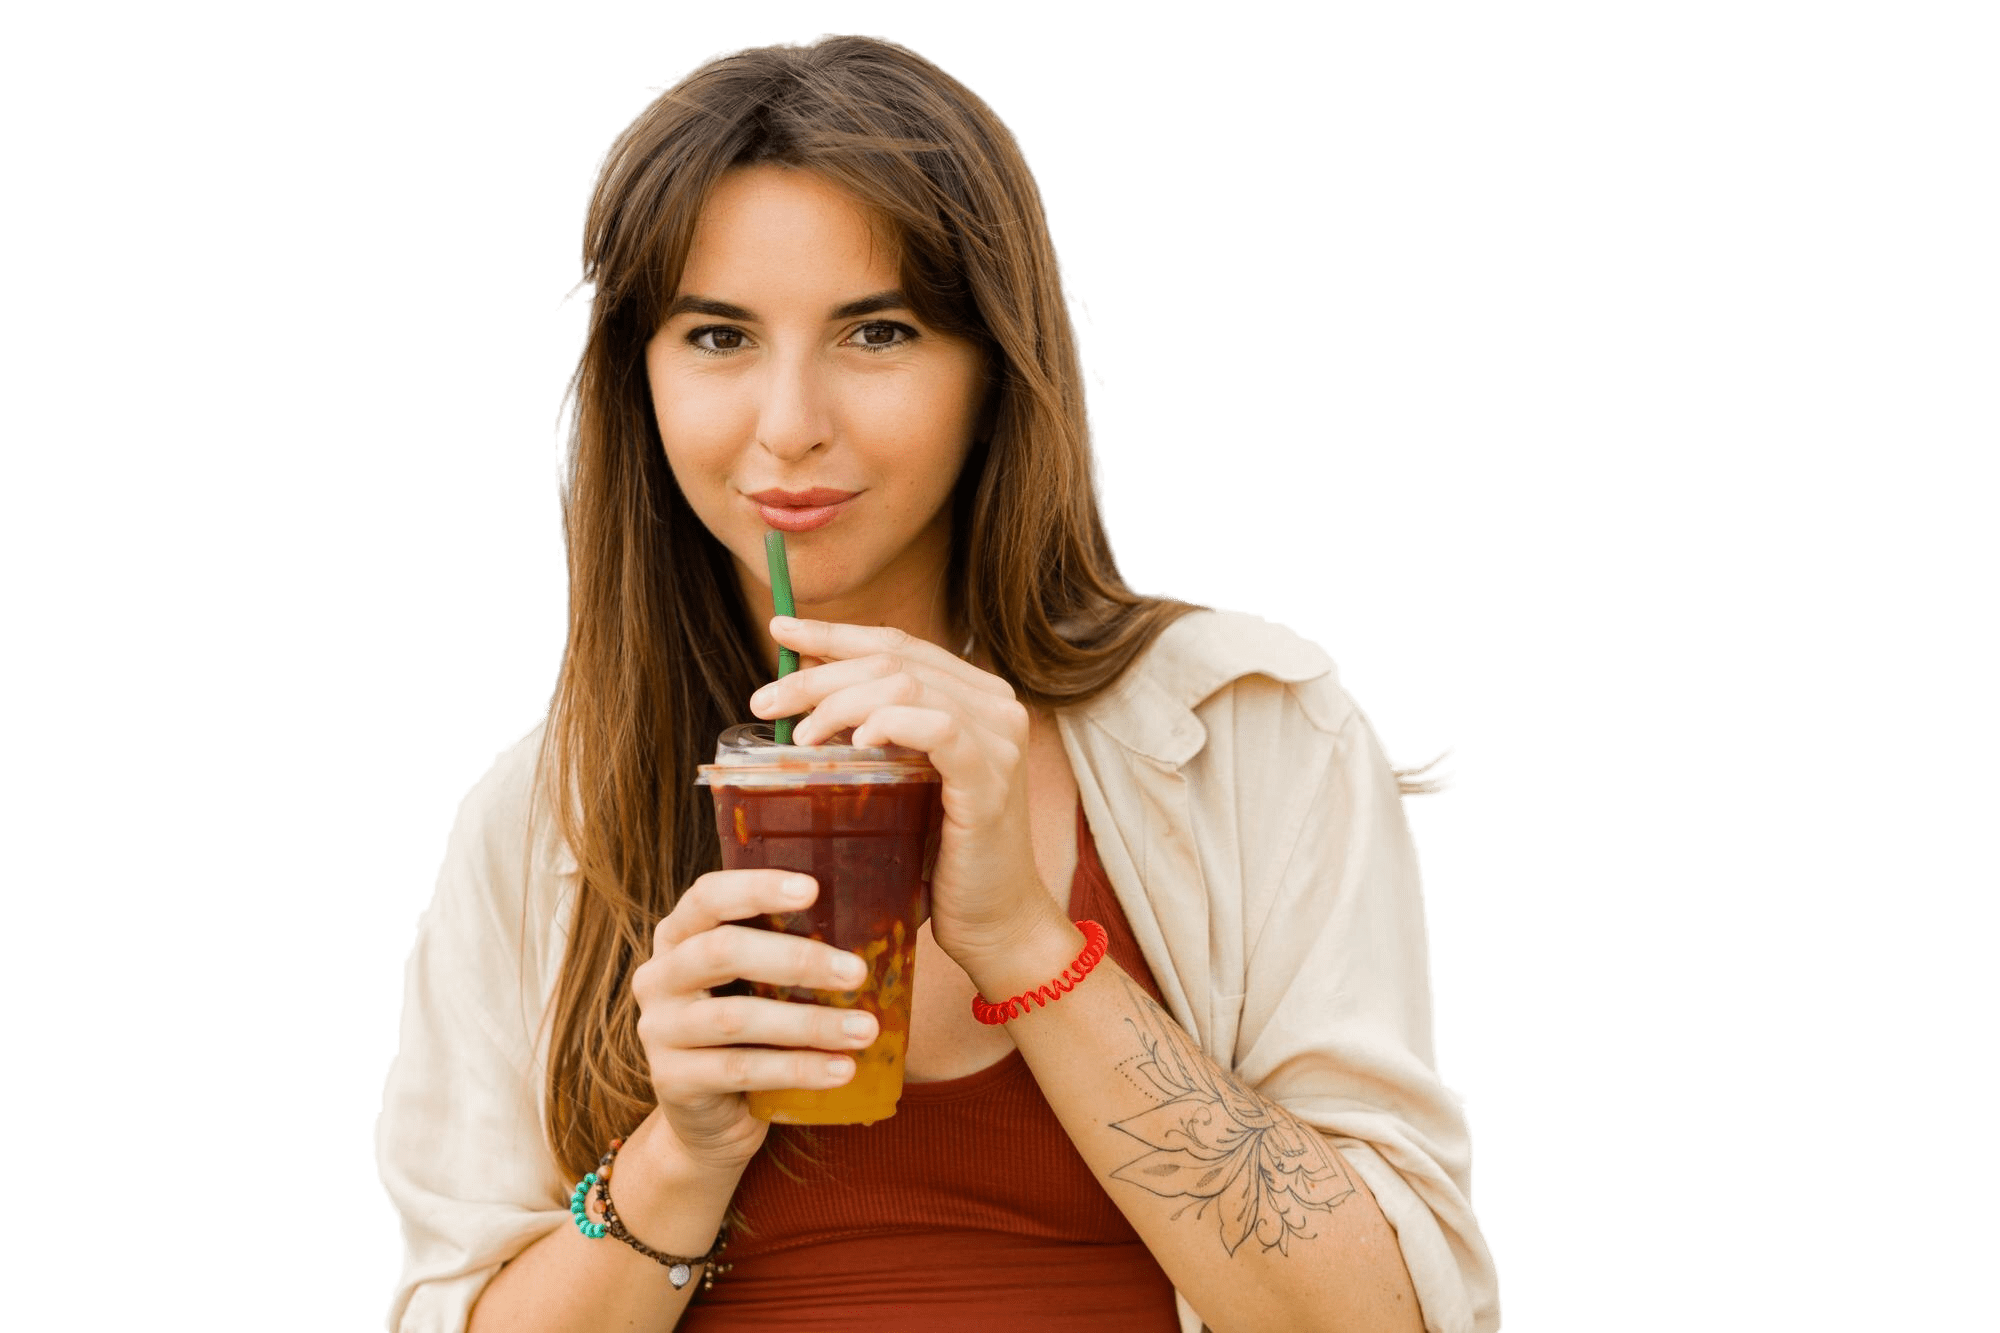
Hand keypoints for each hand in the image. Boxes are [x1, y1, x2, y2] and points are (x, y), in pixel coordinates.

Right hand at [631, 869, 879, 1170]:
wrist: (711, 1117)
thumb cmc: (753, 1029)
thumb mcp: (761, 982)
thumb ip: (797, 946)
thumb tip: (898, 910)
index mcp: (679, 934)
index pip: (708, 896)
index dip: (756, 888)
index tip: (813, 889)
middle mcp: (659, 975)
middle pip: (721, 951)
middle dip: (796, 960)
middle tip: (857, 973)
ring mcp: (659, 1029)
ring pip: (736, 1018)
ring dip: (808, 1023)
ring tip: (866, 1030)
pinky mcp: (671, 1080)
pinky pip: (740, 1069)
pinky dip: (797, 1068)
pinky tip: (843, 1070)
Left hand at [751, 616, 1069, 975]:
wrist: (994, 923)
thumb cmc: (940, 857)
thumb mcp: (901, 780)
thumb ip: (872, 732)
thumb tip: (803, 693)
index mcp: (974, 696)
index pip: (898, 644)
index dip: (835, 633)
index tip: (780, 629)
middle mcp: (995, 705)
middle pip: (893, 660)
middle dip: (820, 673)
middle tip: (765, 701)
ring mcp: (999, 739)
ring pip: (906, 685)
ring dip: (840, 701)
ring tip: (798, 735)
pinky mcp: (991, 779)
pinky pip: (938, 728)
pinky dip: (889, 724)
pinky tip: (855, 743)